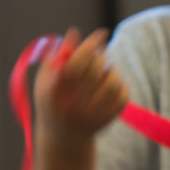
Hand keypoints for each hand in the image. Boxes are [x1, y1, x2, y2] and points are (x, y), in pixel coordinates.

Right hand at [34, 28, 127, 143]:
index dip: (90, 45)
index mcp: (53, 94)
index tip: (102, 33)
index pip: (75, 64)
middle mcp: (72, 107)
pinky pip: (124, 94)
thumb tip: (74, 33)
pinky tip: (110, 84)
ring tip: (104, 69)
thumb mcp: (46, 80)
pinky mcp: (108, 120)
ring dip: (111, 69)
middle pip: (95, 70)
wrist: (64, 136)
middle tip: (100, 52)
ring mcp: (91, 116)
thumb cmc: (53, 100)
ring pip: (113, 81)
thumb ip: (57, 56)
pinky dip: (120, 84)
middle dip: (100, 55)